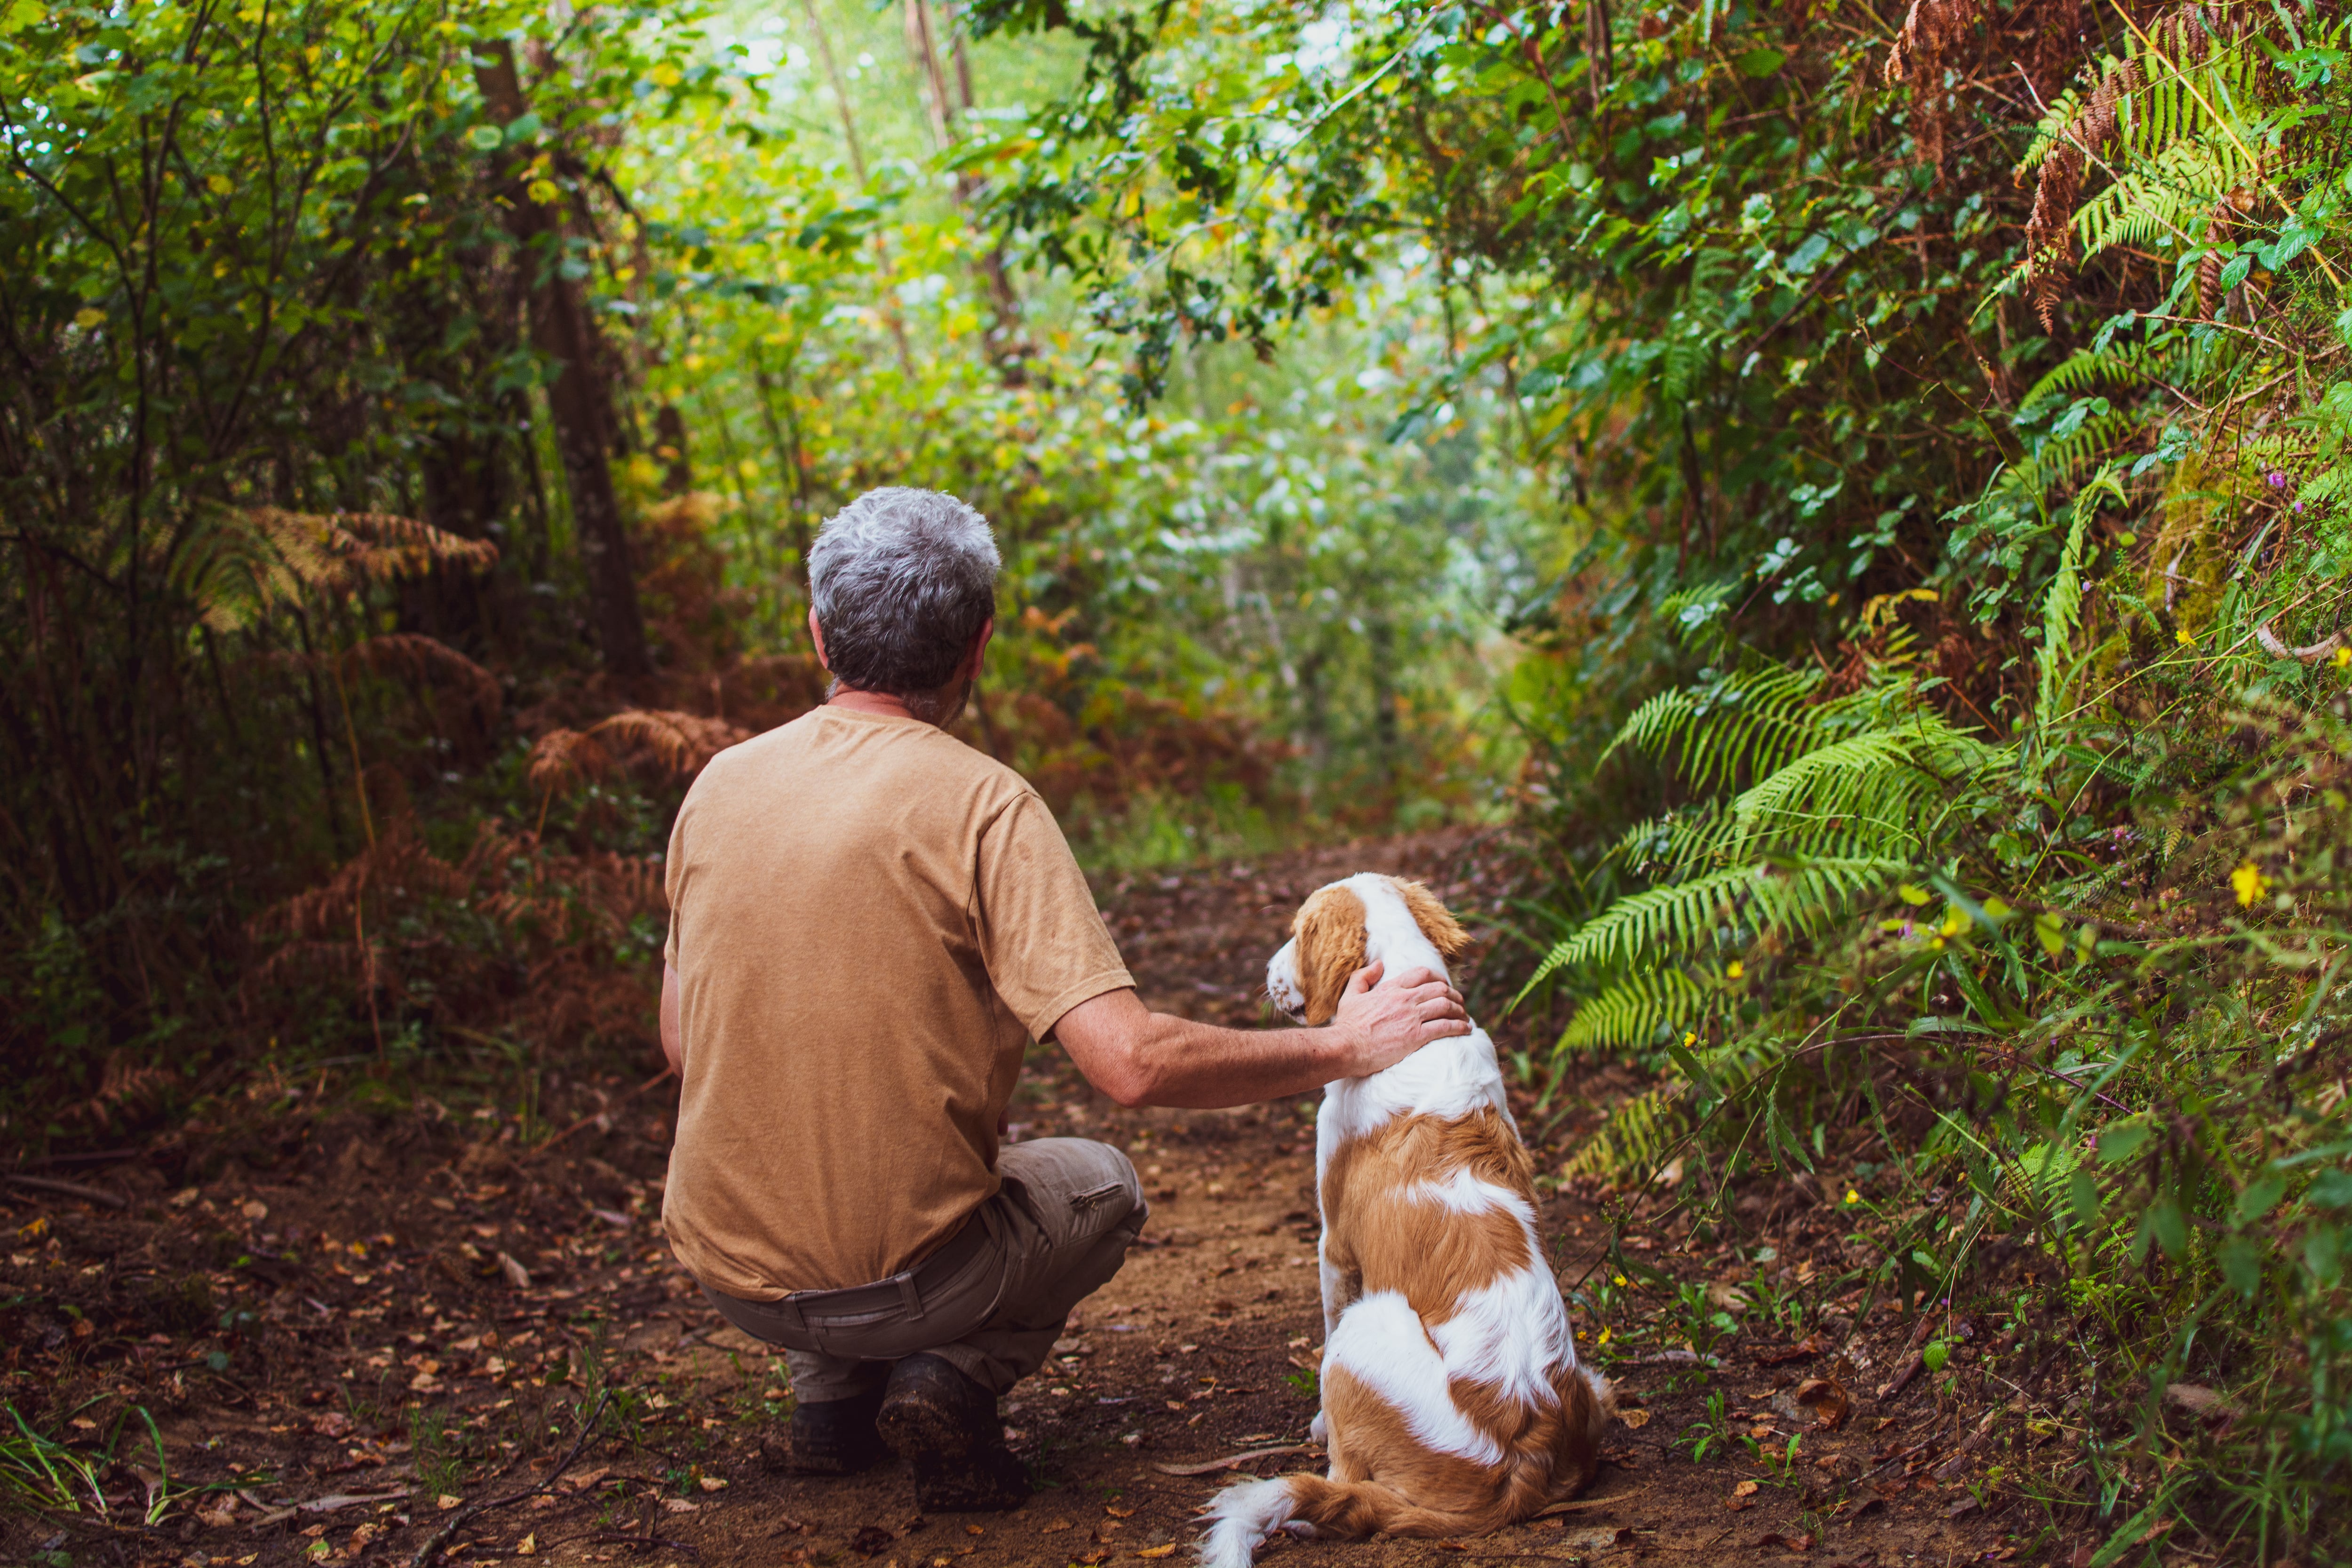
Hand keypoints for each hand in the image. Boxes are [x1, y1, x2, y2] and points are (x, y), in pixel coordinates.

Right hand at [1328, 960, 1469, 1076]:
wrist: (1345, 1047)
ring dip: (1460, 1010)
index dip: (1439, 978)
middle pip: (1440, 989)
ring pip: (1445, 1006)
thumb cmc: (1347, 1025)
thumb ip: (1364, 976)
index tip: (1445, 986)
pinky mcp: (1416, 1036)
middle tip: (1460, 1002)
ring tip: (1464, 1017)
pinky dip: (1459, 1027)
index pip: (1422, 974)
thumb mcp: (1351, 995)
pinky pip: (1445, 1027)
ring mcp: (1411, 1017)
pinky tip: (1466, 1030)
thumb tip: (1379, 964)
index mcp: (1391, 988)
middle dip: (1454, 994)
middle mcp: (1404, 999)